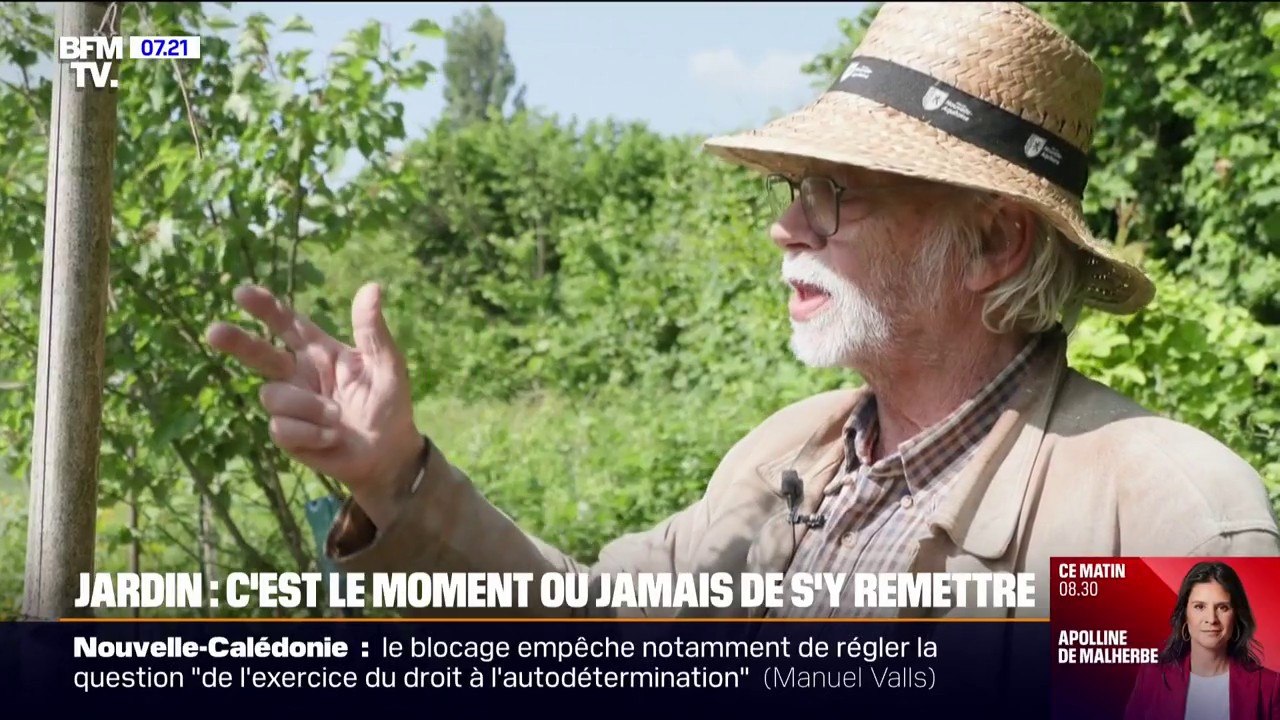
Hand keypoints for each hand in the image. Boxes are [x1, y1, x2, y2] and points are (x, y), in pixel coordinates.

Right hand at [206, 282, 423, 525]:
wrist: (388, 453)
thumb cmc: (390, 405)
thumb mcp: (388, 365)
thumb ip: (373, 330)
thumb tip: (372, 287)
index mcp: (320, 352)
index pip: (287, 324)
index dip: (265, 308)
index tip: (243, 293)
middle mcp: (298, 374)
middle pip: (258, 353)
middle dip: (237, 341)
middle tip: (214, 332)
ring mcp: (290, 404)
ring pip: (273, 395)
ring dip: (309, 408)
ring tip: (339, 419)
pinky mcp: (287, 434)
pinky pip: (282, 427)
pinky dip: (311, 433)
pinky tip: (331, 438)